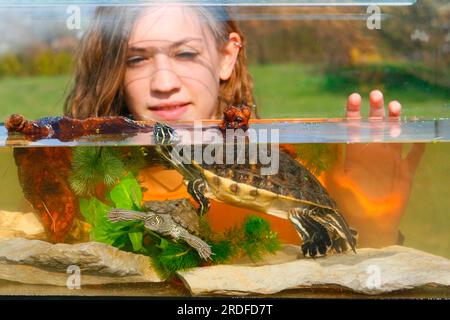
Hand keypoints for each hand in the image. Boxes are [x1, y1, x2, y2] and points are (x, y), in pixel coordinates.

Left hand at [321, 90, 424, 246]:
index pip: (354, 127)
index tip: (354, 97)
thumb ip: (328, 164)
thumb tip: (309, 147)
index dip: (353, 112)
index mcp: (355, 153)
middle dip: (375, 110)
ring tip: (394, 106)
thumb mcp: (335, 181)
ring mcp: (390, 161)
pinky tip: (421, 133)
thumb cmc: (349, 203)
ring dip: (395, 120)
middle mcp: (372, 153)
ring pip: (395, 135)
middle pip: (375, 126)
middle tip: (376, 95)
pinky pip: (415, 156)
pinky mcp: (406, 172)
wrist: (368, 223)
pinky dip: (419, 146)